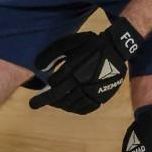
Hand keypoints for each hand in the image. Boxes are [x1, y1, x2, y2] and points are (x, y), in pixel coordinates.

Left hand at [28, 15, 143, 114]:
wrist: (116, 49)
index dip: (44, 89)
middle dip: (44, 101)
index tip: (38, 91)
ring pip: (71, 104)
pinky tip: (70, 106)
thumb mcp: (70, 42)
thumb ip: (52, 52)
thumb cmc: (91, 44)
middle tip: (34, 104)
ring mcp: (93, 91)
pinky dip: (75, 109)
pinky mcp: (101, 96)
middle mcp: (83, 83)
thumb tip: (38, 66)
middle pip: (59, 98)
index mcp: (75, 69)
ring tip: (53, 103)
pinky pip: (86, 108)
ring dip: (59, 105)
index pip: (53, 85)